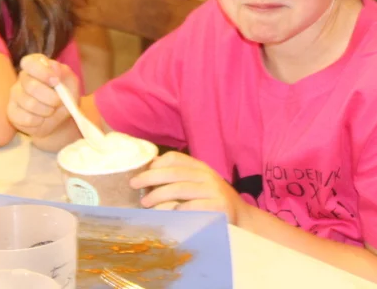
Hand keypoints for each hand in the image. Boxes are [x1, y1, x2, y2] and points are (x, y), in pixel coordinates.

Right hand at [7, 54, 79, 139]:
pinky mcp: (12, 112)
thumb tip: (54, 67)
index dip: (42, 72)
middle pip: (31, 86)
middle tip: (59, 101)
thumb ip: (63, 72)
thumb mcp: (70, 82)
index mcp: (36, 65)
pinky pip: (25, 118)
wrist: (60, 118)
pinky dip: (39, 121)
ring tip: (51, 110)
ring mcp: (15, 95)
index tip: (56, 81)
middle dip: (50, 97)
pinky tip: (41, 119)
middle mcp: (23, 77)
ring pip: (29, 104)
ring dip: (47, 110)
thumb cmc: (64, 95)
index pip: (29, 63)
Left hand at [132, 152, 246, 224]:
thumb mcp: (199, 184)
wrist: (242, 218)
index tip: (141, 173)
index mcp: (200, 167)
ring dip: (158, 195)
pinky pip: (192, 207)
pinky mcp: (218, 207)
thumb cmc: (212, 201)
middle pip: (174, 173)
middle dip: (150, 178)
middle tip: (134, 185)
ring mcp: (213, 190)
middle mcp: (207, 175)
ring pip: (180, 189)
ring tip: (144, 203)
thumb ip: (180, 178)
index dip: (156, 163)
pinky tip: (166, 214)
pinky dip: (176, 210)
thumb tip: (148, 172)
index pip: (175, 158)